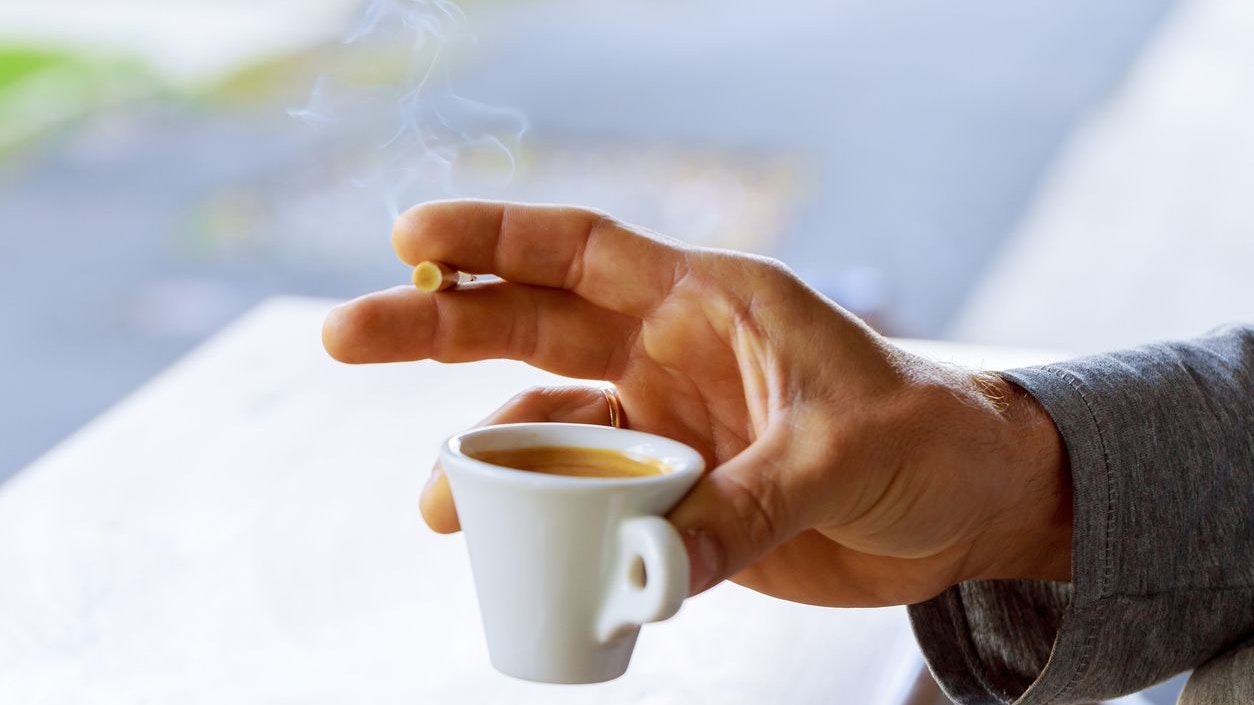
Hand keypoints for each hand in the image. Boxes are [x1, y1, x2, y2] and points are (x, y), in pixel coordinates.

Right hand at [322, 200, 1071, 606]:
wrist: (965, 504)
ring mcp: (664, 428)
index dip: (489, 237)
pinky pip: (585, 503)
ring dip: (483, 456)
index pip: (576, 249)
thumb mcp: (844, 454)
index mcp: (704, 302)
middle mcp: (667, 355)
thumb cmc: (926, 436)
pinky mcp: (675, 496)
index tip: (407, 241)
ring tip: (438, 503)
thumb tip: (641, 577)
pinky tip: (505, 543)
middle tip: (346, 334)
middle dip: (434, 327)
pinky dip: (542, 522)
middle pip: (526, 325)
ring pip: (544, 427)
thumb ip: (743, 506)